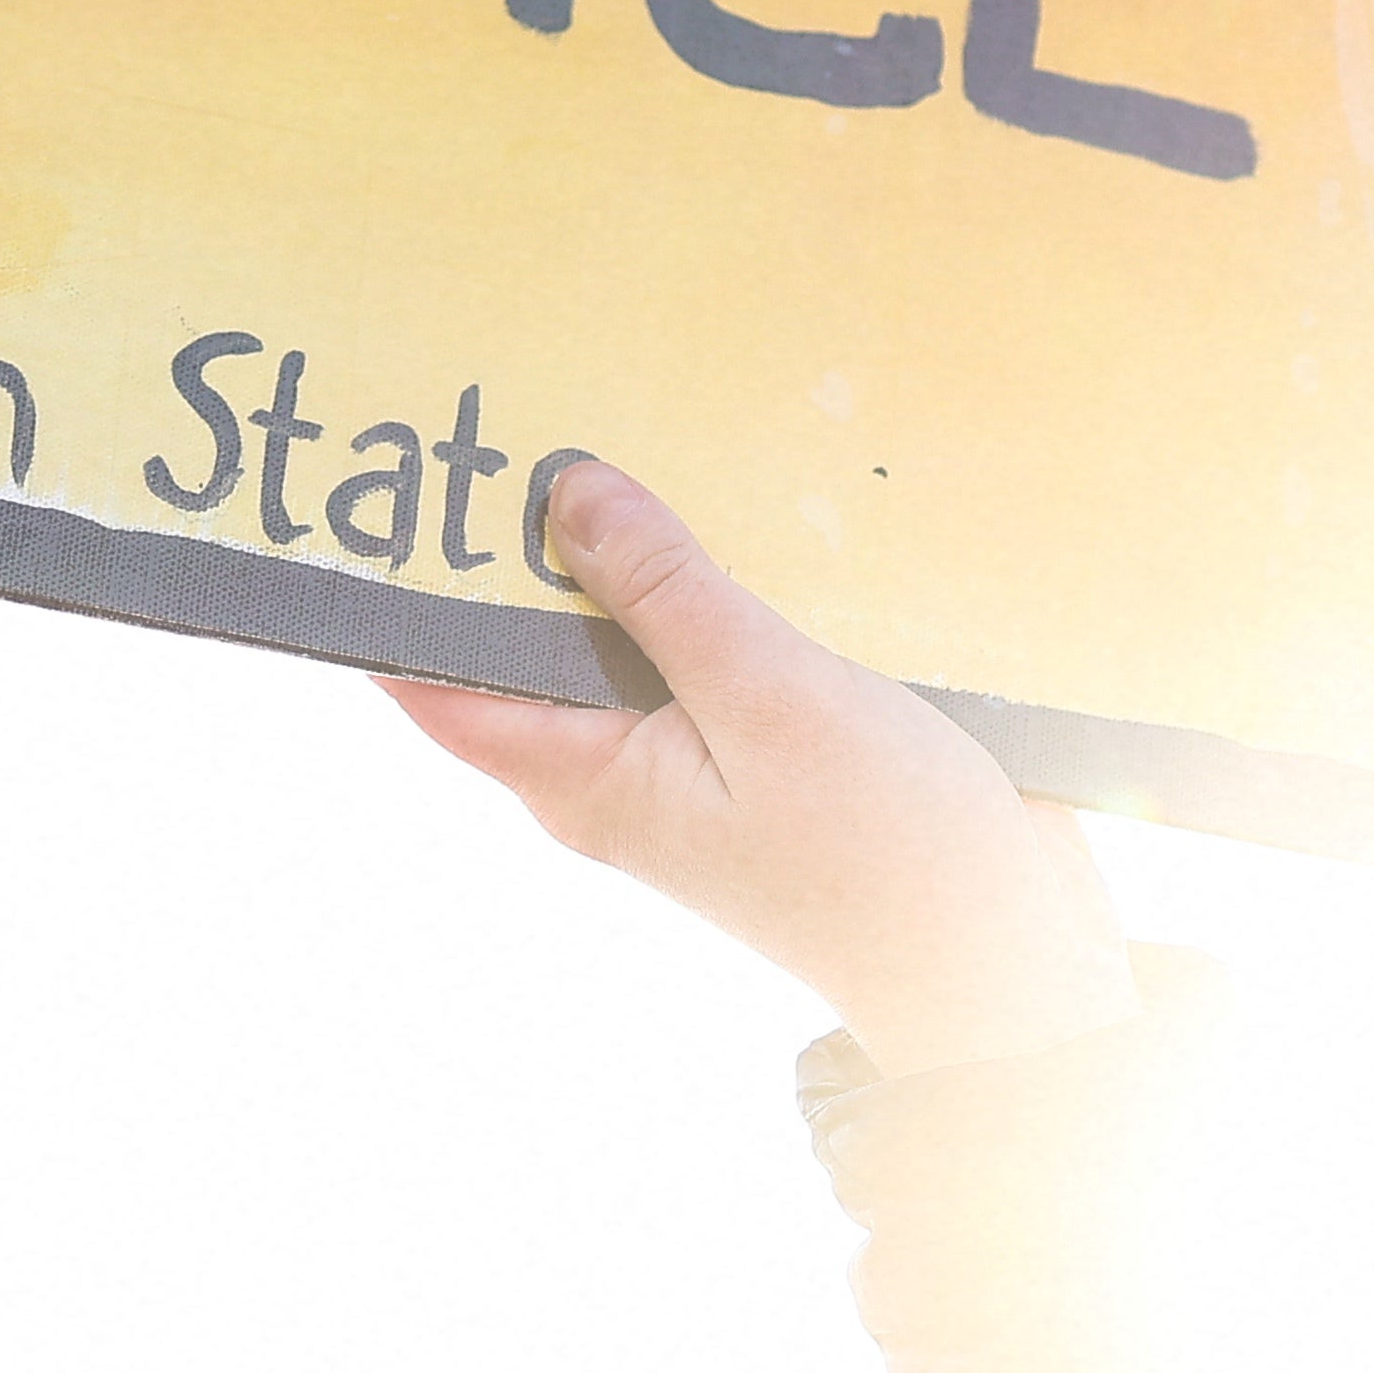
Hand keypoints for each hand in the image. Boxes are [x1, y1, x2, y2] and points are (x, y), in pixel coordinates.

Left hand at [380, 461, 1139, 1075]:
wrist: (1008, 964)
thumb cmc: (887, 856)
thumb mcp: (770, 695)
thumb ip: (667, 592)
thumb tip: (563, 494)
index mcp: (582, 778)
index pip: (433, 682)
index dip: (387, 594)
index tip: (365, 493)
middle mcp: (615, 770)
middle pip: (525, 638)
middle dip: (508, 543)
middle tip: (495, 409)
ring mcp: (687, 757)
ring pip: (622, 630)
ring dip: (625, 551)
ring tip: (607, 426)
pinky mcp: (758, 741)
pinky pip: (702, 646)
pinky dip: (707, 582)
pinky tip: (731, 509)